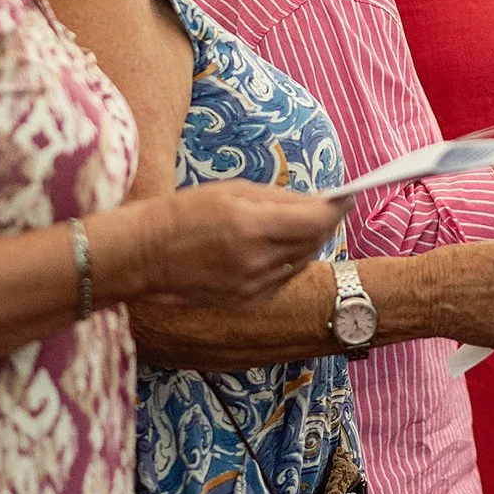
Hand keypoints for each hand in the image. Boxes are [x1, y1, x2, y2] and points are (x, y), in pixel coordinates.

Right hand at [150, 180, 350, 306]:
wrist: (146, 254)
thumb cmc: (187, 213)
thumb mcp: (233, 191)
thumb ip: (281, 198)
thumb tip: (320, 200)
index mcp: (251, 227)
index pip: (315, 220)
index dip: (337, 208)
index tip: (348, 196)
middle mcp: (256, 262)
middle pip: (314, 241)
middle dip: (325, 222)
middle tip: (326, 205)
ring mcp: (252, 287)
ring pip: (302, 261)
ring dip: (307, 241)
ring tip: (295, 223)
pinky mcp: (247, 302)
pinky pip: (283, 278)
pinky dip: (288, 260)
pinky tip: (273, 247)